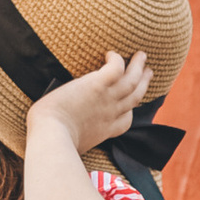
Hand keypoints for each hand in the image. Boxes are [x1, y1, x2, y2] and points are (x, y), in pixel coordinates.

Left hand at [29, 49, 151, 154]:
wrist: (51, 136)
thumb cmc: (53, 143)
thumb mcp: (72, 145)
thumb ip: (76, 138)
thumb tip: (64, 137)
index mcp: (106, 130)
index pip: (126, 120)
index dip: (130, 110)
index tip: (131, 103)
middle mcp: (112, 114)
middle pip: (136, 96)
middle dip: (143, 83)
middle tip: (148, 72)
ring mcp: (107, 99)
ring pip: (132, 80)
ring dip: (139, 67)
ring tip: (142, 55)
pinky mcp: (97, 85)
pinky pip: (116, 68)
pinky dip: (117, 59)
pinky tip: (111, 53)